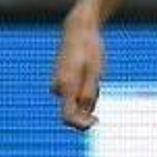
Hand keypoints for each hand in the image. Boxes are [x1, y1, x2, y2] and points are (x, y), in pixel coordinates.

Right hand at [51, 12, 103, 128]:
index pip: (68, 116)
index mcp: (66, 86)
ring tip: (94, 75)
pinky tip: (90, 74)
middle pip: (71, 111)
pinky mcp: (64, 80)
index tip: (96, 121)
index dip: (81, 125)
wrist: (79, 32)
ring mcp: (59, 83)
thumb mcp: (95, 72)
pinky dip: (86, 92)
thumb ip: (89, 92)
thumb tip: (86, 112)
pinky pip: (76, 94)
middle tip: (98, 89)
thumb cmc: (90, 51)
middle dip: (87, 110)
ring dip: (89, 99)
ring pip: (76, 103)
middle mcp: (58, 86)